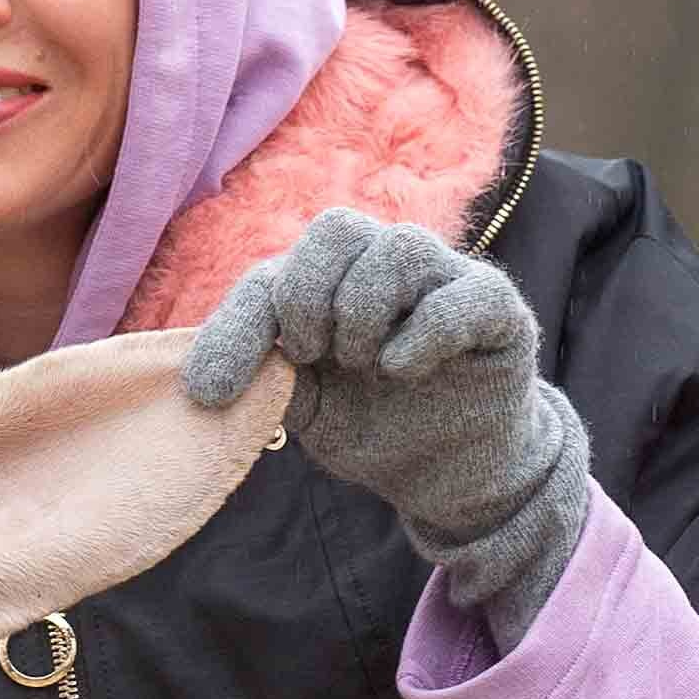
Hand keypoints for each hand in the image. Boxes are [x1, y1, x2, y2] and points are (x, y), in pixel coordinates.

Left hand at [184, 209, 588, 615]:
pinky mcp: (497, 308)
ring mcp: (443, 279)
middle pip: (336, 226)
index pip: (272, 275)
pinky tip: (403, 370)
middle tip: (310, 355)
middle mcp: (383, 264)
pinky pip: (462, 293)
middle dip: (308, 296)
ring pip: (399, 246)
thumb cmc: (370, 423)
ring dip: (364, 312)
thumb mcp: (303, 406)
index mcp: (327, 281)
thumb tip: (201, 382)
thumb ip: (263, 375)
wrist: (446, 471)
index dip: (235, 329)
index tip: (212, 393)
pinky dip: (424, 333)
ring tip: (367, 364)